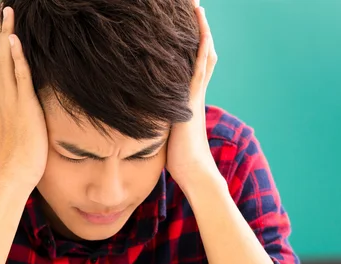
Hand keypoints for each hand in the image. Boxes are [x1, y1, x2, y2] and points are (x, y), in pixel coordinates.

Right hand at [0, 7, 48, 190]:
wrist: (14, 173)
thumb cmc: (12, 160)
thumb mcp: (2, 134)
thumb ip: (1, 121)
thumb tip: (0, 117)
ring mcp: (10, 100)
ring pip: (4, 60)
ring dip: (6, 34)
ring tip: (7, 12)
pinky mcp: (25, 105)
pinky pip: (20, 75)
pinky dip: (17, 57)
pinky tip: (16, 41)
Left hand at [165, 4, 219, 189]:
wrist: (193, 170)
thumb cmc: (177, 157)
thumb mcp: (162, 131)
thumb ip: (155, 119)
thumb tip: (137, 117)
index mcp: (187, 97)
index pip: (192, 62)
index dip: (191, 42)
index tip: (185, 22)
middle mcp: (194, 90)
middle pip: (201, 50)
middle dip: (198, 27)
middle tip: (195, 5)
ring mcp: (195, 92)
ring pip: (203, 52)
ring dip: (201, 28)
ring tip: (198, 7)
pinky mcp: (193, 98)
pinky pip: (199, 66)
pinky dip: (202, 46)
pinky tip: (201, 29)